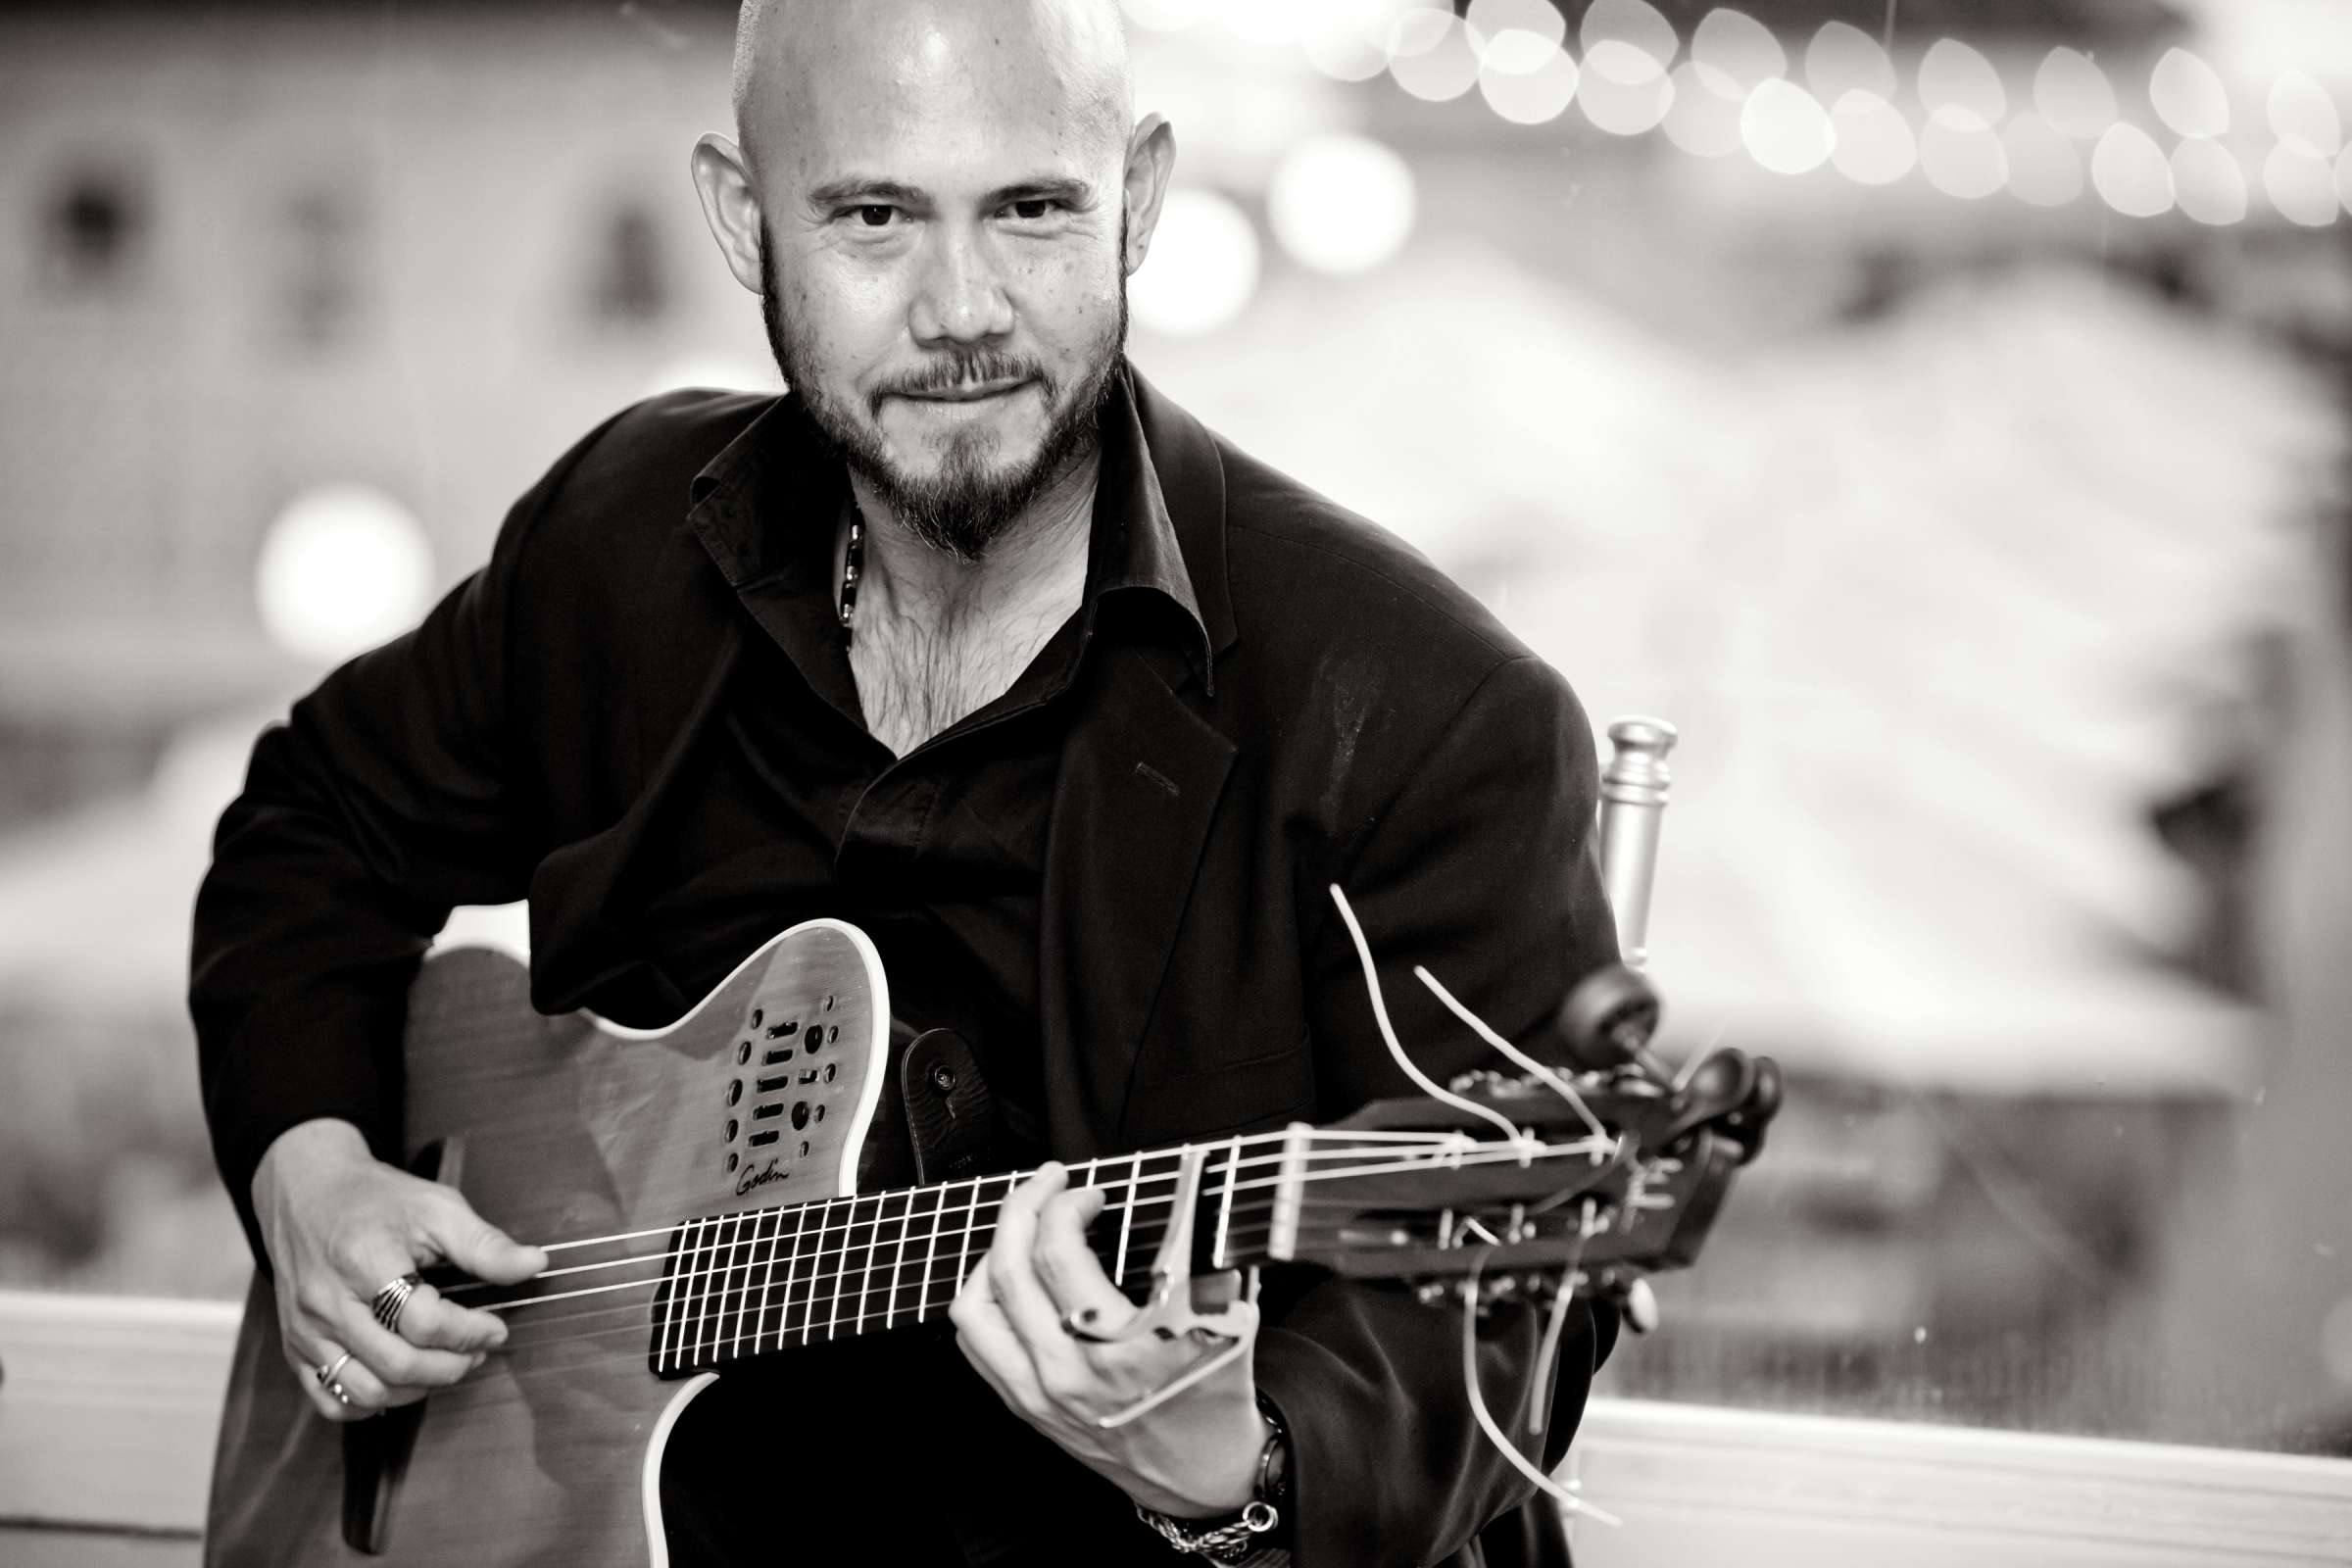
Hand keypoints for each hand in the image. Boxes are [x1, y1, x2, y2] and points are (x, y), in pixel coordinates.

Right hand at [251, 1118, 546, 1422]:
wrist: (306, 1193)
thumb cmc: (374, 1199)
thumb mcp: (436, 1207)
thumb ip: (484, 1244)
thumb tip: (536, 1265)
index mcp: (364, 1260)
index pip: (423, 1321)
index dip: (470, 1332)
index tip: (496, 1326)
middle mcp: (327, 1302)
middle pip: (396, 1364)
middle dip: (452, 1366)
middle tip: (479, 1350)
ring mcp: (306, 1330)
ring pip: (365, 1390)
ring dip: (418, 1389)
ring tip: (447, 1364)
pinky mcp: (294, 1347)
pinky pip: (331, 1399)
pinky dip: (371, 1402)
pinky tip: (400, 1381)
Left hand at [949, 1162, 1267, 1517]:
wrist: (1203, 1473)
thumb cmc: (1217, 1393)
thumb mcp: (1229, 1319)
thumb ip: (1202, 1259)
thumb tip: (1190, 1196)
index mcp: (1121, 1346)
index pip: (1059, 1254)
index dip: (1066, 1205)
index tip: (1089, 1193)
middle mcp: (1069, 1370)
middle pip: (1008, 1268)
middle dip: (1024, 1206)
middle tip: (1048, 1183)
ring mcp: (1039, 1392)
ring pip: (976, 1306)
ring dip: (994, 1252)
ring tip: (1023, 1229)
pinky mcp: (1026, 1406)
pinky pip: (976, 1343)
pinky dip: (983, 1298)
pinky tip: (1009, 1278)